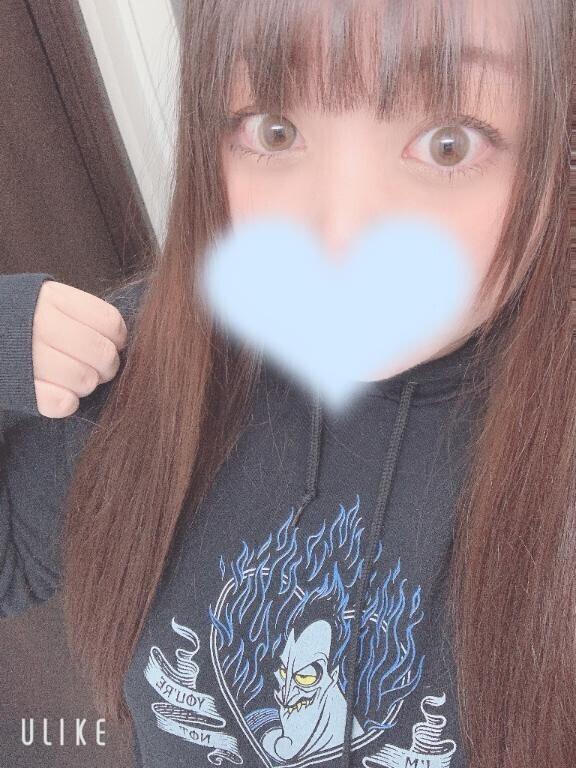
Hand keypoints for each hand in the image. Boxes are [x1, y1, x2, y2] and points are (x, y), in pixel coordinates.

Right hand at [32, 280, 128, 417]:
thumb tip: (120, 342)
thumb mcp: (53, 303)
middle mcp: (40, 324)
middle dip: (107, 366)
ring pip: (85, 380)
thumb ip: (85, 316)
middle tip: (95, 366)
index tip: (109, 342)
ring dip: (86, 384)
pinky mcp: (19, 388)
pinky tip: (62, 394)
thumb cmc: (28, 322)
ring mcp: (28, 356)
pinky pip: (62, 404)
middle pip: (103, 354)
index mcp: (53, 299)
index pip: (111, 322)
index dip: (118, 338)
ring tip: (73, 378)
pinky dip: (68, 403)